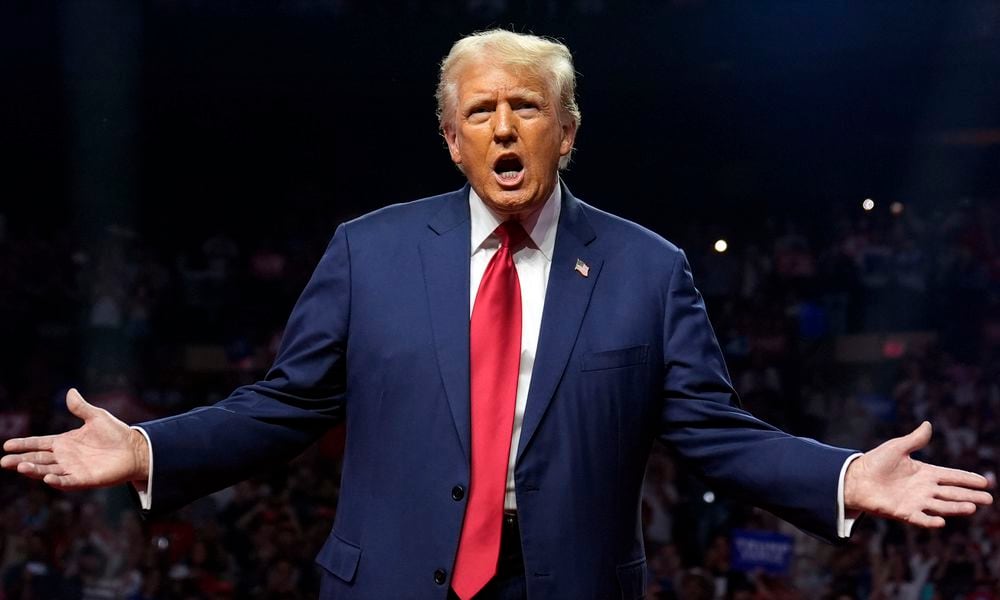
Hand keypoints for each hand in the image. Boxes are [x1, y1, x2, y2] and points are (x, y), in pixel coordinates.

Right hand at [1, 388, 149, 489]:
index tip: (7, 445)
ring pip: (47, 470)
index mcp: (64, 442)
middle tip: (4, 461)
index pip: (39, 444)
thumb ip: (81, 407)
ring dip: (34, 470)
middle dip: (20, 460)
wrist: (135, 449)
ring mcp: (73, 469)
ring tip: (20, 467)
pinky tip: (47, 477)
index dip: (23, 444)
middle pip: (37, 459)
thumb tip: (70, 391)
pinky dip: (57, 480)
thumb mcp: (97, 417)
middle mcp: (65, 457)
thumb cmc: (117, 433)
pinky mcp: (84, 479)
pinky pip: (67, 481)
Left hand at [844, 421, 992, 527]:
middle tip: (988, 499)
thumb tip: (927, 424)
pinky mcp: (903, 512)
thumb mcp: (897, 447)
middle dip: (970, 496)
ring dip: (956, 508)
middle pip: (952, 493)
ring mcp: (915, 502)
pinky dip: (930, 521)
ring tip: (972, 508)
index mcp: (924, 473)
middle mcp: (924, 489)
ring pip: (941, 506)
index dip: (967, 479)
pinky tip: (941, 521)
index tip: (985, 481)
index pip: (951, 476)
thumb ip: (914, 440)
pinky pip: (920, 519)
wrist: (855, 478)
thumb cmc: (875, 462)